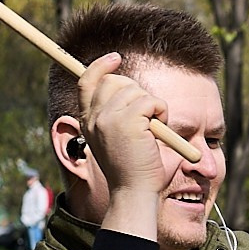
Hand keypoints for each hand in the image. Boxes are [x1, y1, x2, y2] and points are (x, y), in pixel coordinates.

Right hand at [77, 53, 174, 238]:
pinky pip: (151, 101)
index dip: (100, 66)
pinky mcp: (128, 121)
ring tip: (153, 130)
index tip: (115, 58)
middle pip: (114, 80)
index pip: (86, 81)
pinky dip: (162, 112)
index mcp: (87, 121)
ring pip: (136, 90)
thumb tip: (126, 88)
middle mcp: (94, 117)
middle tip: (148, 114)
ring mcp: (109, 118)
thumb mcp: (116, 138)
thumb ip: (115, 114)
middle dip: (136, 91)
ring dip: (153, 105)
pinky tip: (159, 131)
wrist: (134, 192)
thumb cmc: (132, 169)